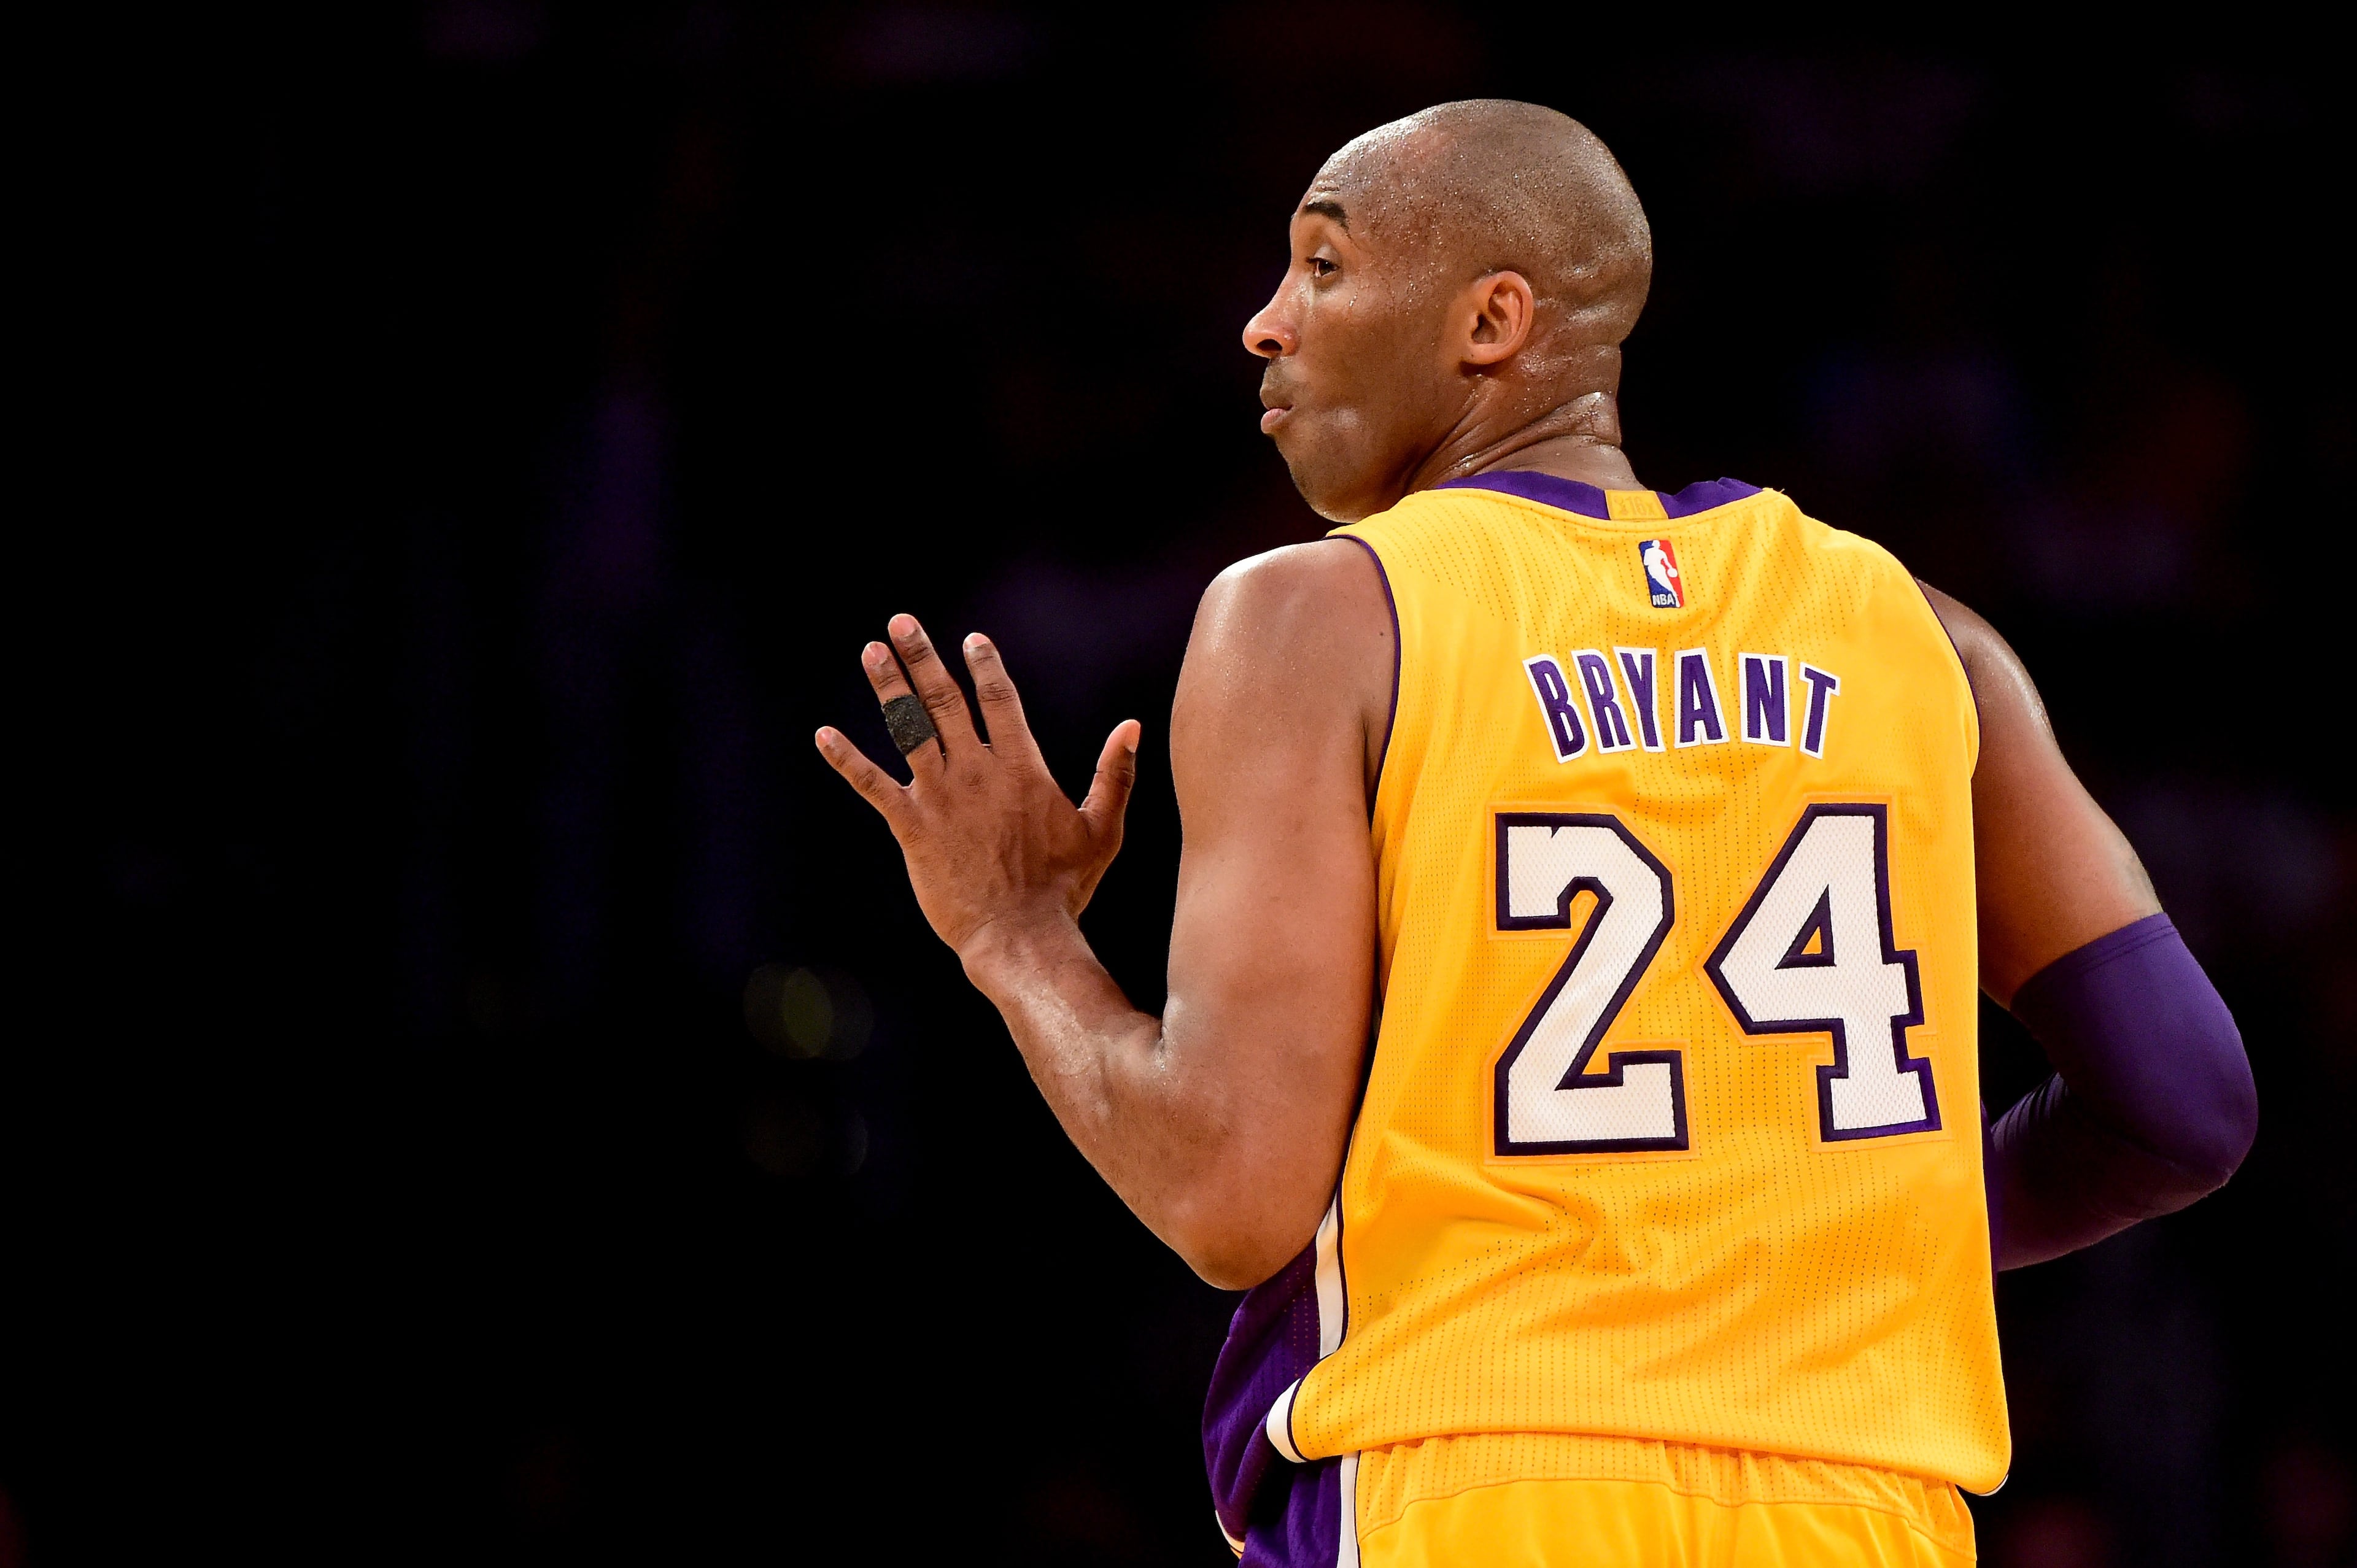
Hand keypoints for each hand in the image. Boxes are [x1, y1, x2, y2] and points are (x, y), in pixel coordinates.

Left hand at [816, 614, 1141, 961]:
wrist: (1020, 935)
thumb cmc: (1064, 888)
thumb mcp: (1102, 829)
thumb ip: (1114, 775)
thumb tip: (1132, 726)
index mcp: (1021, 769)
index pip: (1000, 701)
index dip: (985, 666)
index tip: (972, 640)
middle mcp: (977, 773)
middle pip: (945, 701)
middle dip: (923, 657)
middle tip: (901, 622)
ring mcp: (941, 798)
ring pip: (908, 729)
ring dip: (888, 688)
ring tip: (871, 652)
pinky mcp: (912, 827)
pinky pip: (872, 785)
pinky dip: (847, 759)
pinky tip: (823, 735)